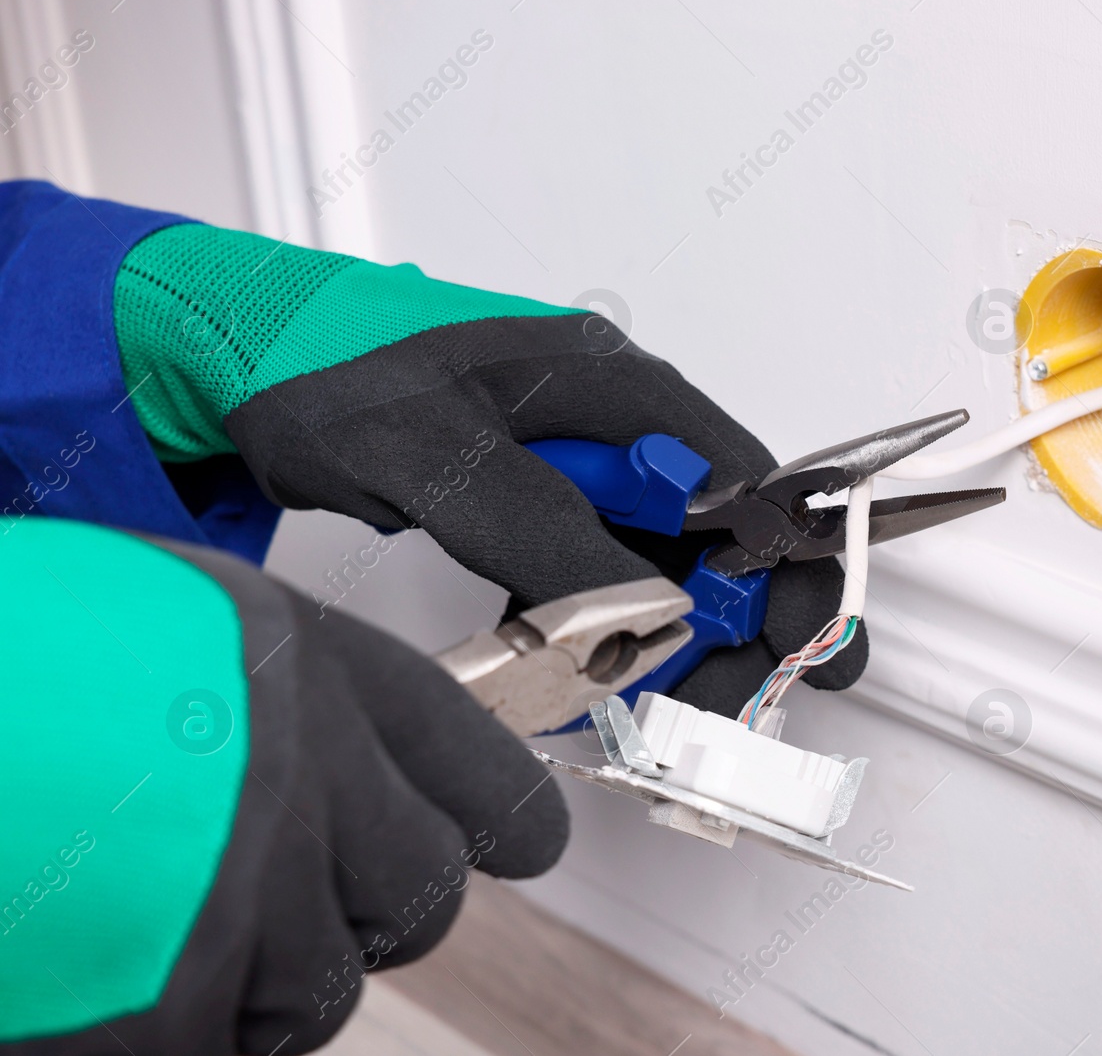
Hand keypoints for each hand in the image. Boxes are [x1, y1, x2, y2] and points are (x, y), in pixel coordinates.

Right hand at [0, 520, 564, 1053]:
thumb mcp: (146, 629)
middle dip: (359, 907)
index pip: (484, 776)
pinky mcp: (166, 1017)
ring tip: (134, 917)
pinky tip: (94, 977)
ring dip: (248, 979)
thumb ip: (253, 703)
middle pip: (419, 900)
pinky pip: (220, 1046)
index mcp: (303, 667)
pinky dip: (173, 1029)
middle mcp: (308, 783)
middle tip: (260, 886)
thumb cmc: (7, 660)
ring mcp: (244, 909)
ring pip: (319, 994)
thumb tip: (315, 775)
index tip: (511, 841)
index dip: (499, 820)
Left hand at [115, 225, 866, 714]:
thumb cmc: (333, 373)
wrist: (245, 351)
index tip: (807, 655)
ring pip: (662, 562)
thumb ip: (542, 524)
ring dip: (663, 637)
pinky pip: (600, 570)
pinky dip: (600, 624)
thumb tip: (646, 602)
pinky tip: (570, 661)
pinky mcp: (541, 494)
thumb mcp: (436, 455)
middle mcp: (620, 425)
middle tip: (707, 708)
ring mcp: (582, 460)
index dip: (792, 575)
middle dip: (730, 626)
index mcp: (622, 392)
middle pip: (721, 537)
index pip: (751, 489)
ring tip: (638, 700)